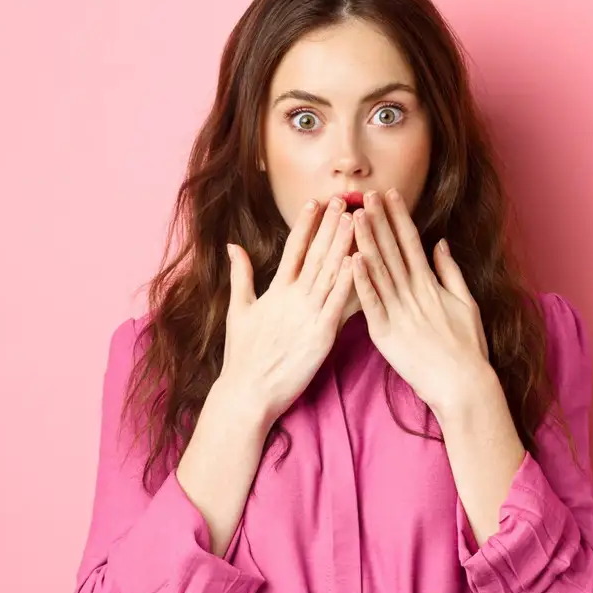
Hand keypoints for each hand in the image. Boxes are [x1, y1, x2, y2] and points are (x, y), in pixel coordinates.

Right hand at [222, 196, 357, 424]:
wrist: (249, 391)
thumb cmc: (243, 355)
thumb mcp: (239, 311)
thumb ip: (241, 276)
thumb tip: (233, 246)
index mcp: (275, 291)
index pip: (293, 249)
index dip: (305, 224)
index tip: (315, 202)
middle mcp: (293, 297)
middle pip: (316, 254)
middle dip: (331, 226)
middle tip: (345, 200)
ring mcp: (308, 314)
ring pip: (330, 272)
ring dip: (344, 244)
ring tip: (357, 220)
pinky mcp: (322, 334)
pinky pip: (339, 303)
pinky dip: (349, 281)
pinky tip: (359, 261)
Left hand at [349, 188, 491, 412]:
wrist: (463, 385)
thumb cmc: (467, 346)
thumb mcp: (465, 302)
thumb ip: (449, 271)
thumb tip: (440, 242)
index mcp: (430, 284)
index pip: (411, 242)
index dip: (398, 217)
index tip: (389, 194)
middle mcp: (414, 293)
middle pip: (392, 250)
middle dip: (378, 220)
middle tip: (365, 194)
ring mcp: (398, 312)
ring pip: (379, 271)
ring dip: (366, 242)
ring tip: (354, 217)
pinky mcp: (386, 334)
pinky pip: (371, 304)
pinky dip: (362, 282)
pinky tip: (352, 261)